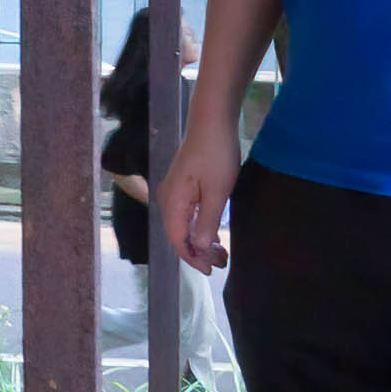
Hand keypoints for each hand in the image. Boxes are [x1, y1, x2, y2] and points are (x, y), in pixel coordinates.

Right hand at [160, 114, 242, 273]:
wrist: (212, 121)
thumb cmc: (216, 154)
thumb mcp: (217, 191)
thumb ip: (207, 221)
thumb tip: (200, 248)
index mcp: (173, 202)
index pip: (178, 240)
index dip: (193, 258)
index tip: (211, 270)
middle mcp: (168, 199)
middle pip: (178, 235)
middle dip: (198, 253)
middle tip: (222, 263)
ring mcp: (174, 192)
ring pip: (183, 226)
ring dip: (200, 241)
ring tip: (221, 252)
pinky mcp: (183, 186)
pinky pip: (187, 215)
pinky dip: (200, 227)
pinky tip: (214, 232)